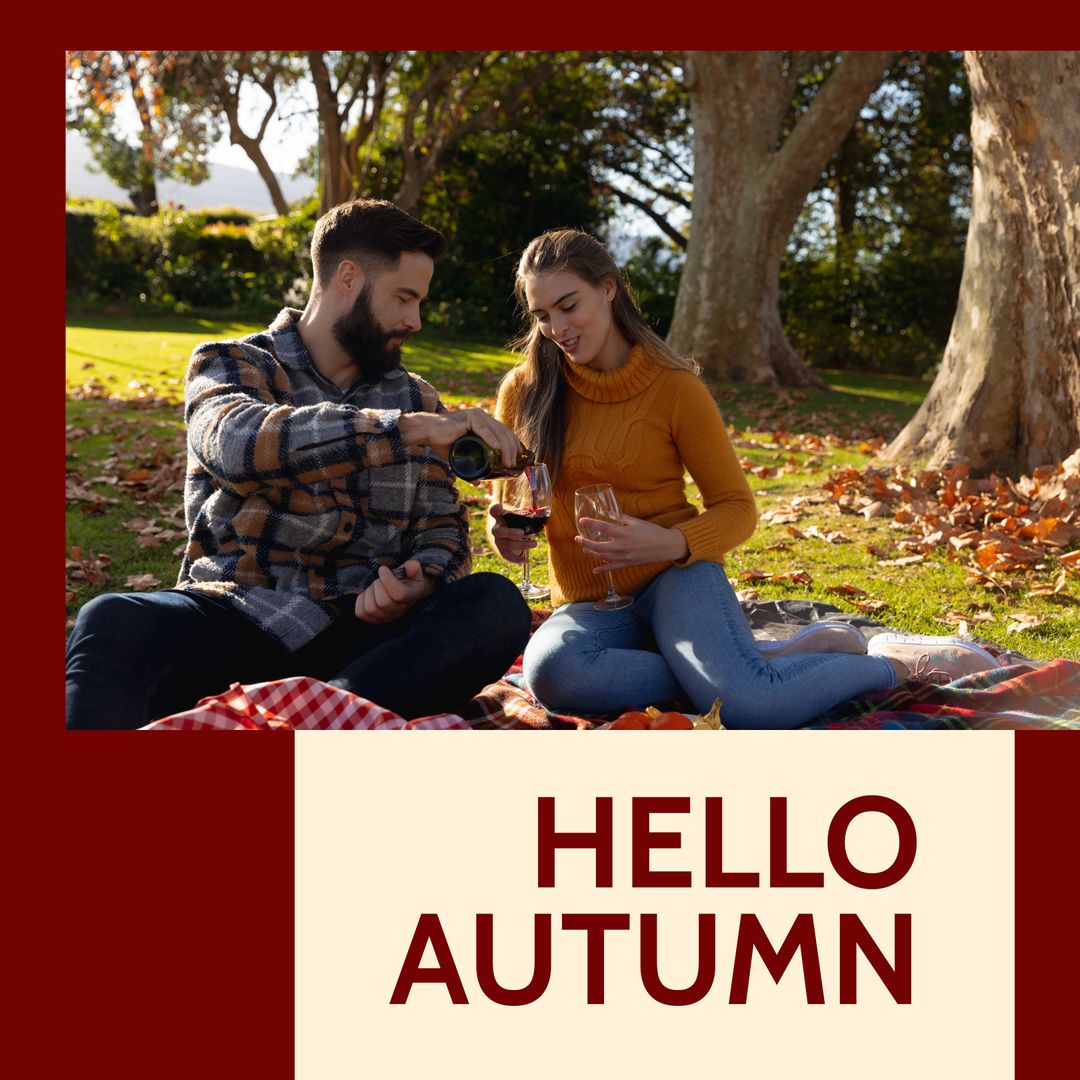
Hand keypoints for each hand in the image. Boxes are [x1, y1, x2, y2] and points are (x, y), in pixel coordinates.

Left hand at [354, 560, 431, 623]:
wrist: (404, 592)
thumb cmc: (406, 579)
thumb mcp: (412, 570)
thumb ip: (412, 567)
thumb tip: (413, 566)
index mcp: (411, 596)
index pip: (399, 594)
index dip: (388, 580)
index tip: (383, 569)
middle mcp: (400, 610)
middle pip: (383, 602)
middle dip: (378, 585)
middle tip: (380, 579)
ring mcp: (387, 617)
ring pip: (371, 608)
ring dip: (369, 593)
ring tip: (375, 587)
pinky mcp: (374, 619)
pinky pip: (361, 613)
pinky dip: (361, 601)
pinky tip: (368, 594)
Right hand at [398, 408, 521, 467]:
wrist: (426, 432)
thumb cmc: (441, 442)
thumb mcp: (460, 456)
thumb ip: (470, 467)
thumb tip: (479, 481)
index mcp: (484, 422)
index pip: (504, 432)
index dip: (514, 444)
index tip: (519, 458)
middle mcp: (482, 416)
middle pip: (504, 432)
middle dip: (512, 449)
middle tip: (513, 465)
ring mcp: (476, 415)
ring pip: (497, 432)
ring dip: (505, 448)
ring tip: (507, 462)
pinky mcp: (468, 417)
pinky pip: (483, 429)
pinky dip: (491, 439)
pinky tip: (497, 449)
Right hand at [488, 501, 535, 564]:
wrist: (508, 535)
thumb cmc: (515, 522)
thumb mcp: (519, 516)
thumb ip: (528, 513)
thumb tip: (546, 509)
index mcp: (499, 517)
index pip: (493, 511)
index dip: (495, 509)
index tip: (499, 507)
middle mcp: (496, 528)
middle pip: (500, 531)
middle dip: (511, 532)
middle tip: (522, 533)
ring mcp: (498, 540)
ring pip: (507, 544)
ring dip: (522, 545)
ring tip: (535, 543)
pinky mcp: (502, 550)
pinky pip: (507, 556)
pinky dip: (516, 559)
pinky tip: (525, 560)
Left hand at [575, 513, 689, 572]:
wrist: (666, 546)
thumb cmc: (653, 532)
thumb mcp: (637, 522)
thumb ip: (622, 518)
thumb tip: (609, 513)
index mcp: (624, 533)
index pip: (603, 527)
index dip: (591, 524)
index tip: (582, 521)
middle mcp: (622, 546)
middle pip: (598, 546)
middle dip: (585, 543)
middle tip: (577, 538)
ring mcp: (624, 557)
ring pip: (602, 557)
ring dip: (591, 553)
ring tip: (584, 548)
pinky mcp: (628, 564)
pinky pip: (612, 568)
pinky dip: (603, 569)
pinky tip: (595, 570)